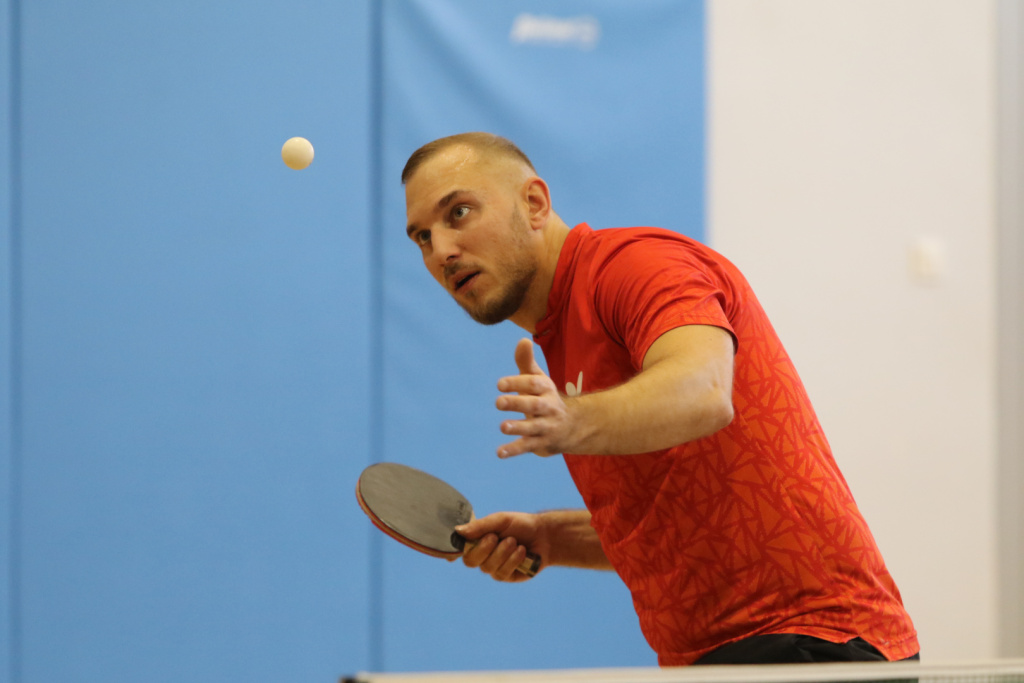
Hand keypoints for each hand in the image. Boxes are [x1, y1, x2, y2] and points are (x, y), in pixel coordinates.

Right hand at [455, 511, 545, 582]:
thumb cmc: (520, 525)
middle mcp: (482, 555)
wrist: (544, 536)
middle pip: (470, 561)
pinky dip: (512, 560)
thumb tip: (458, 531)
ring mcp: (493, 567)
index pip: (458, 549)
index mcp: (477, 540)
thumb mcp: (500, 520)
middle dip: (483, 549)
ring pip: (487, 567)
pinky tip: (522, 551)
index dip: (451, 553)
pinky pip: (502, 572)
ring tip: (514, 542)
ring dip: (502, 553)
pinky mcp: (506, 576)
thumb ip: (480, 526)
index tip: (450, 554)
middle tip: (495, 537)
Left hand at [496, 338, 574, 457]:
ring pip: (532, 428)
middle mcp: (548, 408)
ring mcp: (546, 427)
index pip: (533, 384)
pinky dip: (514, 450)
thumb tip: (523, 339)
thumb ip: (526, 362)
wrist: (574, 426)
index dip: (517, 383)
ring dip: (518, 427)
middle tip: (498, 403)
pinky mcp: (542, 444)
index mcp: (546, 389)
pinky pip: (528, 447)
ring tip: (502, 426)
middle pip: (534, 405)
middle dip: (517, 403)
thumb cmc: (546, 398)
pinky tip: (499, 452)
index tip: (500, 384)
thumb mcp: (538, 379)